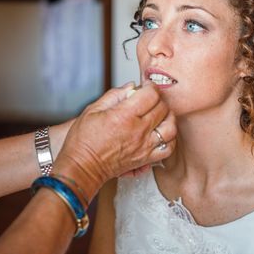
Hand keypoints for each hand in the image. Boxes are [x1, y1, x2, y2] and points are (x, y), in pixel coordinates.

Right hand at [53, 81, 175, 196]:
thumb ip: (114, 95)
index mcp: (124, 116)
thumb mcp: (93, 109)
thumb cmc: (83, 141)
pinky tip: (161, 132)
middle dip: (157, 99)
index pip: (150, 94)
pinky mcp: (146, 159)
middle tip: (149, 99)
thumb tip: (131, 87)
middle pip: (162, 108)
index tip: (145, 87)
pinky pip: (168, 148)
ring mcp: (144, 146)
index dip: (150, 86)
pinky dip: (169, 138)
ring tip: (158, 114)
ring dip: (167, 117)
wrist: (82, 167)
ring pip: (171, 127)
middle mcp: (138, 131)